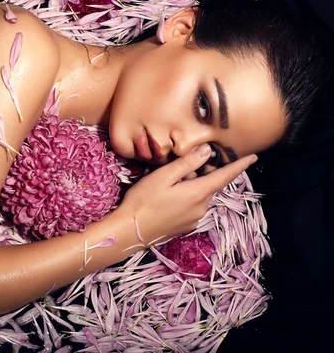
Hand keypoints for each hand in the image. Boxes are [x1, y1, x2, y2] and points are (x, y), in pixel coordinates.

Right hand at [116, 144, 257, 245]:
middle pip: (209, 184)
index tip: (253, 156)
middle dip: (202, 172)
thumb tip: (207, 151)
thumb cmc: (142, 201)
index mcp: (198, 193)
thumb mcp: (162, 177)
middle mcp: (201, 207)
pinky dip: (186, 196)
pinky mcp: (185, 226)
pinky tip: (167, 195)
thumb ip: (186, 163)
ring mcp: (194, 219)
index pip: (225, 176)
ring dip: (191, 184)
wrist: (129, 231)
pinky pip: (192, 205)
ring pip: (199, 195)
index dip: (240, 165)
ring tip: (168, 181)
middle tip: (180, 164)